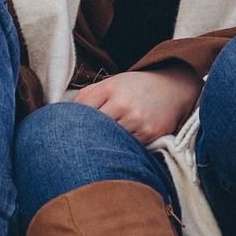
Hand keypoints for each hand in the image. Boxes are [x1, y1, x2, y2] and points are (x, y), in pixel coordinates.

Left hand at [74, 66, 201, 145]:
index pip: (81, 110)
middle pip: (94, 129)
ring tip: (97, 151)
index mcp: (109, 88)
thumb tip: (62, 117)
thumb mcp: (111, 84)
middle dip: (85, 139)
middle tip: (76, 150)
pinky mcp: (149, 134)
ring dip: (104, 146)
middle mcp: (122, 104)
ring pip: (110, 141)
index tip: (66, 134)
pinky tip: (119, 149)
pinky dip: (122, 149)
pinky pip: (128, 148)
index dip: (72, 124)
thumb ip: (87, 97)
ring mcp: (136, 120)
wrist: (173, 87)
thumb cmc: (135, 88)